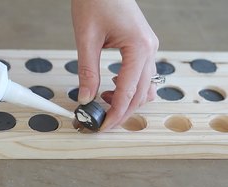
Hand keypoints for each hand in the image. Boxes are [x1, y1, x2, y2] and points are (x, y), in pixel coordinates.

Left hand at [71, 0, 158, 130]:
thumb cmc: (96, 0)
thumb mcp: (86, 38)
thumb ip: (87, 71)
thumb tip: (86, 97)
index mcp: (138, 47)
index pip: (128, 91)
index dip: (115, 113)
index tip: (102, 126)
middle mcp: (149, 49)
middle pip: (140, 94)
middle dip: (121, 112)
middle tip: (101, 122)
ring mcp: (148, 47)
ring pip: (143, 87)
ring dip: (126, 101)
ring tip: (103, 104)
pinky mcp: (142, 46)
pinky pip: (140, 75)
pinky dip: (128, 88)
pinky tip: (112, 89)